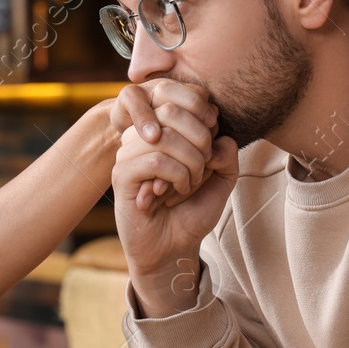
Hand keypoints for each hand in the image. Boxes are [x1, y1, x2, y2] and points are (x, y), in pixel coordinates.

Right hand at [110, 79, 217, 207]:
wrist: (173, 246)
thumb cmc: (192, 209)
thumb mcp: (221, 178)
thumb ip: (226, 154)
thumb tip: (219, 136)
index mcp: (162, 128)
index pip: (184, 101)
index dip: (208, 124)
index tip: (213, 155)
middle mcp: (142, 135)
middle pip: (173, 112)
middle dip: (201, 142)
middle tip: (203, 170)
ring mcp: (128, 153)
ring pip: (165, 137)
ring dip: (190, 163)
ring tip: (188, 184)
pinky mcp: (122, 174)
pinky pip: (154, 161)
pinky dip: (175, 177)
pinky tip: (173, 192)